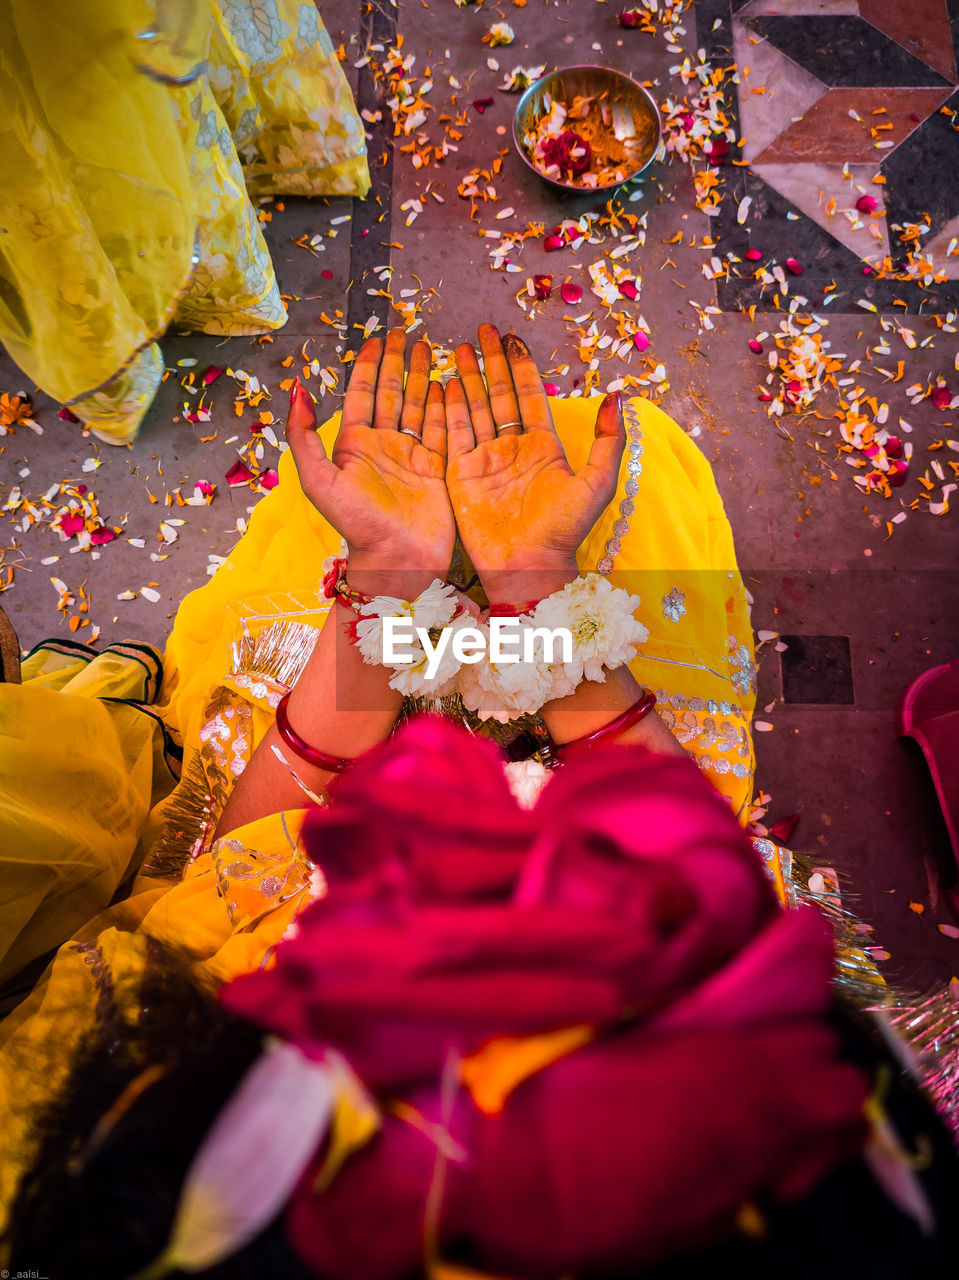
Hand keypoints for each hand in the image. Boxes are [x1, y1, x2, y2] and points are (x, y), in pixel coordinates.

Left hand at [286, 328, 454, 593]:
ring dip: (424, 376)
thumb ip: (303, 433)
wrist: (396, 558)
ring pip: (418, 405)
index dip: (370, 363)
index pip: (363, 392)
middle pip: (392, 392)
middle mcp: (383, 445)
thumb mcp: (318, 478)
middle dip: (399, 361)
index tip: (378, 337)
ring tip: (432, 348)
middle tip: (409, 331)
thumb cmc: (355, 523)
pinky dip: (445, 404)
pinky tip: (450, 383)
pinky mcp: (437, 469)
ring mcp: (412, 456)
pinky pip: (442, 428)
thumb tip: (296, 387)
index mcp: (354, 444)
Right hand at [444, 324, 624, 602]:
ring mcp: (484, 460)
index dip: (521, 366)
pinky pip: (453, 433)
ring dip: (467, 377)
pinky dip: (448, 407)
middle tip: (482, 330)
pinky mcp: (460, 475)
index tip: (513, 337)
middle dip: (491, 361)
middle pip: (498, 394)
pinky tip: (444, 381)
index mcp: (542, 446)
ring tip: (459, 347)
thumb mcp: (597, 482)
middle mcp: (511, 448)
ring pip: (474, 408)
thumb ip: (607, 440)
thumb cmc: (564, 529)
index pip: (528, 395)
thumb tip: (618, 396)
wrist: (528, 565)